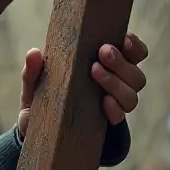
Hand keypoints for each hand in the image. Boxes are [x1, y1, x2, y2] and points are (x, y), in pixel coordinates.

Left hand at [17, 32, 148, 138]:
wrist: (34, 131)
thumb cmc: (40, 98)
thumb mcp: (33, 83)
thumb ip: (32, 70)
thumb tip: (34, 53)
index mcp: (104, 67)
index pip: (134, 54)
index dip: (135, 46)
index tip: (123, 39)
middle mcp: (114, 85)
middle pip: (136, 75)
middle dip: (122, 62)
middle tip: (102, 52)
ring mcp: (111, 105)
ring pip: (132, 95)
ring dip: (117, 82)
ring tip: (94, 72)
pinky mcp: (103, 124)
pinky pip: (120, 116)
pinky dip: (115, 108)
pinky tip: (104, 101)